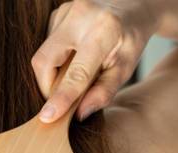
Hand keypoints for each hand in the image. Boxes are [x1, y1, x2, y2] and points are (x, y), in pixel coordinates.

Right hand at [31, 0, 161, 122]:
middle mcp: (82, 15)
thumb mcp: (125, 67)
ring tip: (74, 69)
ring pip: (43, 54)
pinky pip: (46, 44)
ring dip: (53, 71)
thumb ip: (104, 92)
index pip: (77, 73)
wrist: (133, 5)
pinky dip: (55, 57)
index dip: (61, 97)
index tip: (48, 116)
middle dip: (47, 85)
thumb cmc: (130, 39)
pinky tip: (72, 54)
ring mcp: (66, 10)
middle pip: (45, 60)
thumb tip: (80, 114)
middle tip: (60, 97)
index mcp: (105, 31)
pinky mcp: (57, 11)